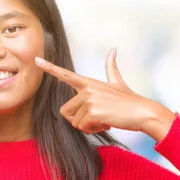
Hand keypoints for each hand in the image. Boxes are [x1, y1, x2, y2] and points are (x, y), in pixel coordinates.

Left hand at [35, 48, 171, 136]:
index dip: (49, 68)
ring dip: (88, 126)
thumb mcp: (118, 82)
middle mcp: (87, 89)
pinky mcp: (93, 112)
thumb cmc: (130, 101)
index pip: (66, 75)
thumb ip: (111, 67)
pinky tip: (107, 123)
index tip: (36, 60)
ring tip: (104, 119)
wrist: (143, 112)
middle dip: (78, 120)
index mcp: (90, 83)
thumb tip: (113, 49)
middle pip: (66, 111)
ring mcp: (90, 99)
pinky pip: (83, 127)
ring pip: (75, 122)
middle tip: (96, 119)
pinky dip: (94, 130)